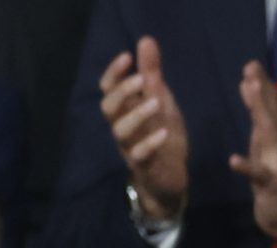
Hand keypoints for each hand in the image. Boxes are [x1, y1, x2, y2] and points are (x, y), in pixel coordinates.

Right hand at [101, 37, 189, 224]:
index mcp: (126, 110)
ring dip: (136, 115)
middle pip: (108, 108)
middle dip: (121, 92)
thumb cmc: (162, 135)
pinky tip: (163, 133)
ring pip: (120, 131)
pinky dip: (150, 143)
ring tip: (156, 103)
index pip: (109, 89)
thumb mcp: (161, 100)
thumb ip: (152, 73)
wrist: (168, 177)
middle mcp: (123, 127)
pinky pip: (140, 155)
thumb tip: (145, 40)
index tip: (126, 56)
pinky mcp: (143, 166)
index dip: (114, 73)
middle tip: (141, 80)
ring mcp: (130, 147)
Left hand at [229, 59, 276, 242]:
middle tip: (251, 68)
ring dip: (260, 113)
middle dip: (262, 89)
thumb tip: (248, 83)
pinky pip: (260, 175)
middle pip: (272, 112)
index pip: (272, 105)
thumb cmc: (275, 175)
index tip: (250, 65)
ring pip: (270, 134)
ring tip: (250, 92)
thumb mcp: (264, 142)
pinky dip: (247, 166)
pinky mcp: (273, 185)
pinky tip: (234, 159)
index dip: (263, 84)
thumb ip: (257, 115)